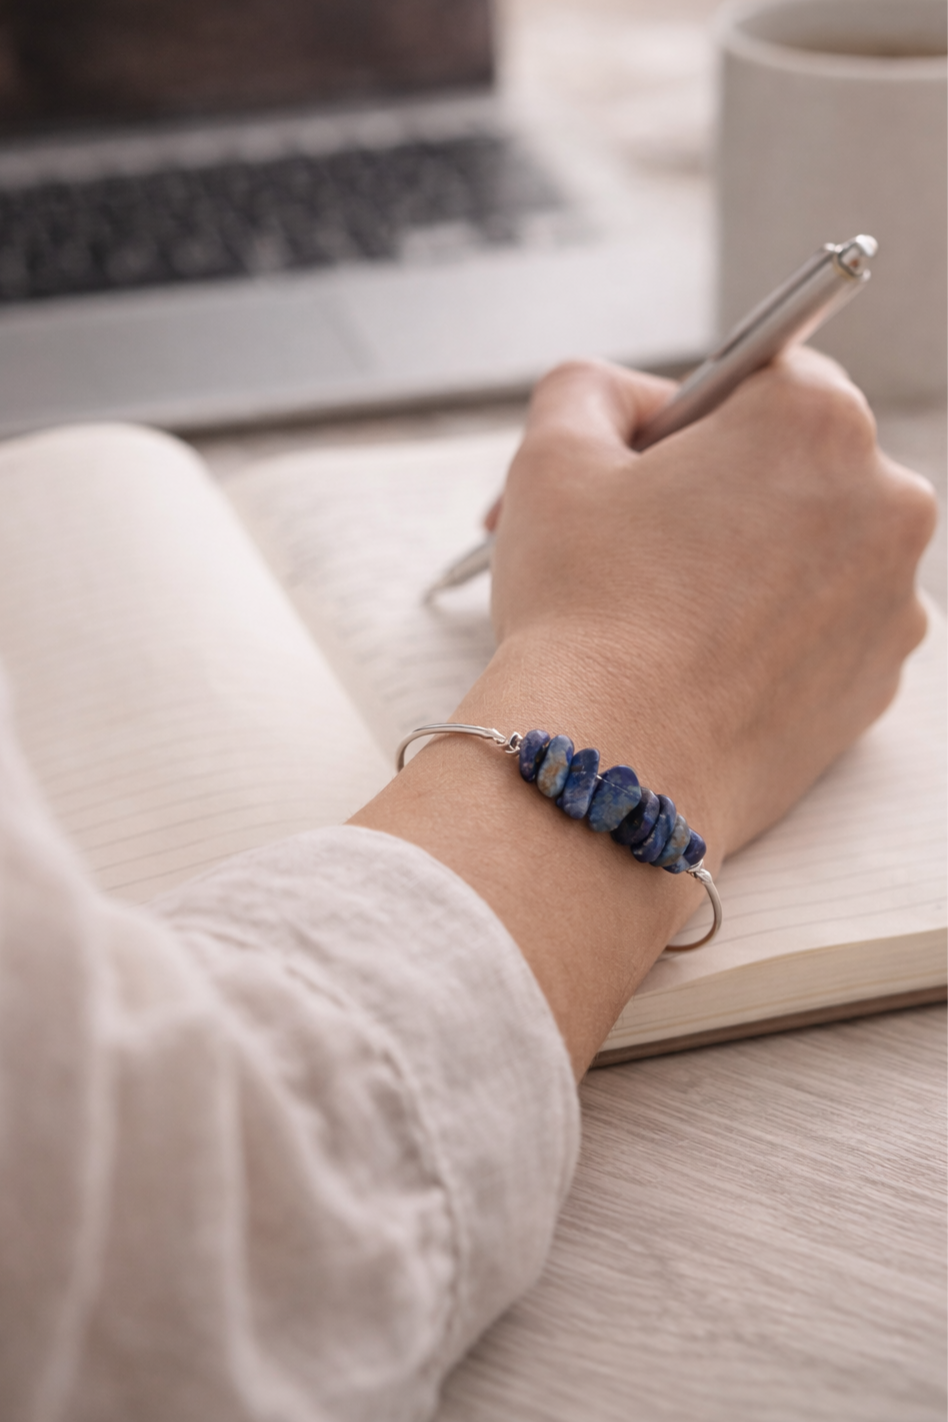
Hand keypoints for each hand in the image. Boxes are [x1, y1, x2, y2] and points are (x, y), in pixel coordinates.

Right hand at [491, 349, 935, 857]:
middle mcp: (885, 501)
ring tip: (659, 611)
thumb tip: (621, 402)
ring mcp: (893, 601)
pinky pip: (822, 631)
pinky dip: (770, 636)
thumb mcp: (552, 457)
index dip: (691, 418)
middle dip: (719, 491)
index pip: (761, 375)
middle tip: (640, 541)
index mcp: (816, 420)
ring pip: (811, 552)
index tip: (651, 462)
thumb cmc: (581, 610)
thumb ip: (588, 392)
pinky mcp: (878, 682)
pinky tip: (698, 663)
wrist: (611, 766)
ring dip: (747, 564)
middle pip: (794, 466)